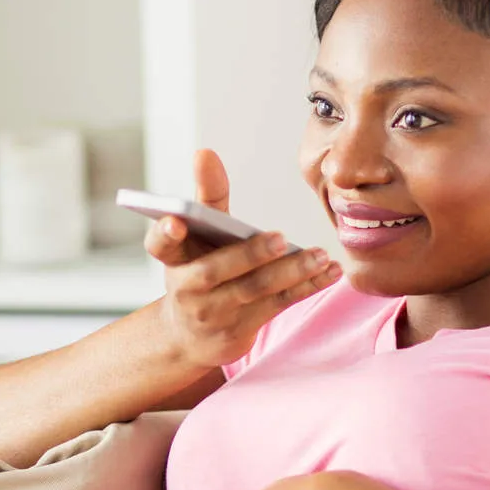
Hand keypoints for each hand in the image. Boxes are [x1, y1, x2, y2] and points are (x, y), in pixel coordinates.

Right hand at [147, 149, 342, 370]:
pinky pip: (277, 305)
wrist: (194, 336)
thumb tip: (204, 153)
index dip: (164, 232)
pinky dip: (306, 288)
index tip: (175, 221)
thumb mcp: (197, 238)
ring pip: (254, 290)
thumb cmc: (199, 272)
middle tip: (280, 238)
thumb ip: (206, 198)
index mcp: (173, 259)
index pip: (160, 244)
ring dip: (290, 272)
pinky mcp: (240, 329)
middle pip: (214, 271)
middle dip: (248, 255)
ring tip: (318, 255)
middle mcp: (188, 288)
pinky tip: (329, 272)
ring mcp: (213, 312)